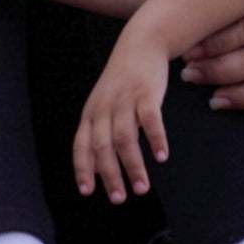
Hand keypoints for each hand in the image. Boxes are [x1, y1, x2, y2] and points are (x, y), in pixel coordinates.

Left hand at [74, 40, 170, 204]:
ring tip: (142, 187)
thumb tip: (100, 169)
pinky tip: (161, 156)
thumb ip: (101, 133)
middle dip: (110, 175)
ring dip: (133, 166)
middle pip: (103, 146)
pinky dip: (155, 139)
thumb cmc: (123, 81)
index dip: (83, 169)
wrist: (140, 44)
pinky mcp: (146, 93)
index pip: (82, 145)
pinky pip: (149, 119)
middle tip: (119, 198)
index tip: (88, 191)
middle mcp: (104, 108)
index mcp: (91, 113)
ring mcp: (125, 100)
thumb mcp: (104, 105)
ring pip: (124, 138)